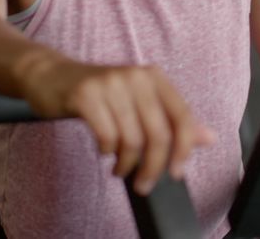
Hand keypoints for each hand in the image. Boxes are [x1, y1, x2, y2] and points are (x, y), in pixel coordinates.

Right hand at [16, 58, 215, 194]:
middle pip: (158, 133)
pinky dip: (107, 152)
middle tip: (143, 183)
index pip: (182, 116)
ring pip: (132, 139)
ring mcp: (110, 83)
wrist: (51, 75)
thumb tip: (209, 137)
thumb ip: (172, 119)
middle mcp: (135, 76)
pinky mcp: (86, 95)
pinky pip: (107, 135)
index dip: (183, 149)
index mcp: (154, 77)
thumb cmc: (98, 92)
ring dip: (127, 164)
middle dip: (153, 166)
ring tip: (120, 168)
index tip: (177, 172)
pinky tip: (104, 151)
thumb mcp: (138, 101)